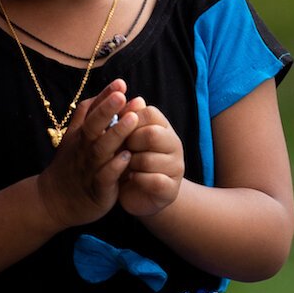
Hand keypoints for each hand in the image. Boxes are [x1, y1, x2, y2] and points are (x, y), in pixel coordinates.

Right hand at [35, 81, 142, 230]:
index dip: (104, 97)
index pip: (90, 111)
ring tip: (132, 119)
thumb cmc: (71, 166)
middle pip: (93, 126)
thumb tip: (107, 93)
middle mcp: (83, 149)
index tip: (120, 83)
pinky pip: (105, 176)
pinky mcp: (96, 188)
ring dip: (117, 134)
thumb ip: (88, 116)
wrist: (54, 202)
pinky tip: (127, 157)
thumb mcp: (74, 138)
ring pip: (101, 149)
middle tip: (122, 95)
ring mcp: (89, 168)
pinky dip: (114, 167)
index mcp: (80, 135)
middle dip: (107, 110)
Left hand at [117, 105, 184, 222]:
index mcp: (163, 127)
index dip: (129, 120)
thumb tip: (132, 99)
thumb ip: (126, 120)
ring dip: (130, 165)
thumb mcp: (126, 138)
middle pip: (151, 134)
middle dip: (130, 143)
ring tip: (125, 167)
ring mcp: (175, 167)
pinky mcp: (171, 189)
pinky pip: (154, 180)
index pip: (149, 113)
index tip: (118, 130)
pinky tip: (132, 179)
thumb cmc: (129, 160)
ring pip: (149, 160)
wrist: (140, 193)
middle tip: (121, 150)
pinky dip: (138, 180)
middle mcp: (174, 144)